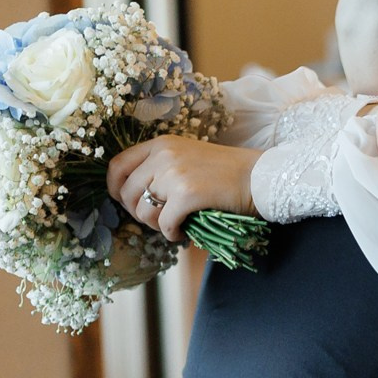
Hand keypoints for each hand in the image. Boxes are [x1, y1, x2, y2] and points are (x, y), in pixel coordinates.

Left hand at [107, 136, 262, 241]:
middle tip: (157, 220)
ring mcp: (174, 174)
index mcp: (161, 144)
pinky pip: (165, 224)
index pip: (117, 166)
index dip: (115, 188)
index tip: (126, 202)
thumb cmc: (228, 171)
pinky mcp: (188, 195)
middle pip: (126, 193)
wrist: (261, 176)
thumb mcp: (189, 157)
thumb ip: (162, 168)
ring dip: (155, 225)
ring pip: (144, 211)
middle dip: (137, 213)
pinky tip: (183, 232)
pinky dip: (172, 234)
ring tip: (174, 226)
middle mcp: (163, 156)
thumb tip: (136, 196)